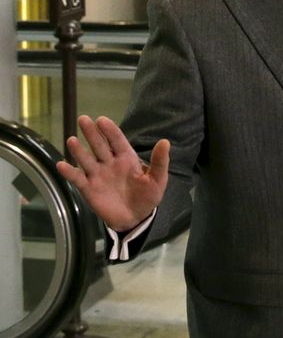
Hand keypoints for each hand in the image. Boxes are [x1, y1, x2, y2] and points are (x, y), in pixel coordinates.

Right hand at [56, 115, 169, 230]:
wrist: (135, 218)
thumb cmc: (147, 196)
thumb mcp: (158, 180)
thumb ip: (160, 162)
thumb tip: (165, 141)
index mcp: (126, 158)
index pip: (117, 141)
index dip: (110, 130)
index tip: (102, 120)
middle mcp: (110, 163)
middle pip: (99, 146)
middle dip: (92, 133)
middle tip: (83, 119)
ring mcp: (98, 175)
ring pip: (87, 160)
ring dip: (79, 151)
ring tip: (72, 140)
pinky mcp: (89, 188)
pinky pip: (78, 178)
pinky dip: (69, 172)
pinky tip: (61, 164)